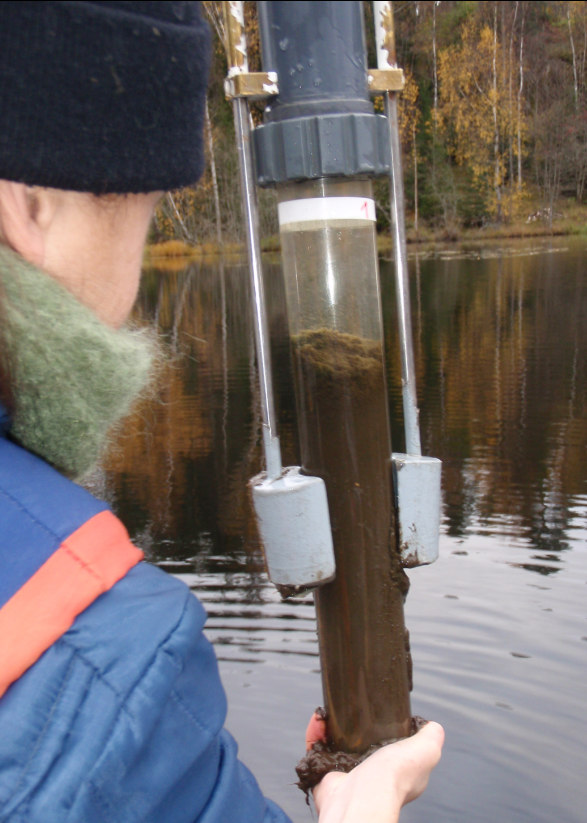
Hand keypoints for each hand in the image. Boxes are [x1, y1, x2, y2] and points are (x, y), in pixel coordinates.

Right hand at [312, 721, 443, 822]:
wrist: (360, 797)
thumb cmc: (394, 775)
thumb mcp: (425, 751)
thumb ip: (431, 738)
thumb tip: (433, 726)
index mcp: (393, 769)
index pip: (388, 746)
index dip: (381, 726)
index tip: (375, 708)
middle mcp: (369, 773)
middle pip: (357, 741)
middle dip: (350, 723)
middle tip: (346, 707)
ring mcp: (345, 773)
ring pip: (334, 742)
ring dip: (329, 725)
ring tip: (329, 711)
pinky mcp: (324, 773)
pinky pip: (316, 748)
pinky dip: (314, 733)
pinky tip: (319, 718)